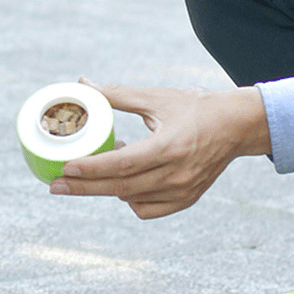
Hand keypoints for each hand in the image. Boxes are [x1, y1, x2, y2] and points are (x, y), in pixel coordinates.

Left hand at [50, 81, 271, 219]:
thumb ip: (118, 94)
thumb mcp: (158, 97)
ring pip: (129, 199)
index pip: (121, 164)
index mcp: (170, 146)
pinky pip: (145, 209)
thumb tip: (83, 83)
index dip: (90, 168)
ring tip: (96, 169)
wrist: (239, 126)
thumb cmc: (197, 107)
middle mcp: (176, 174)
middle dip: (83, 188)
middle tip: (54, 186)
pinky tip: (124, 182)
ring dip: (107, 187)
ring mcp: (182, 191)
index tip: (64, 168)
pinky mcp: (185, 200)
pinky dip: (129, 198)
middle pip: (119, 188)